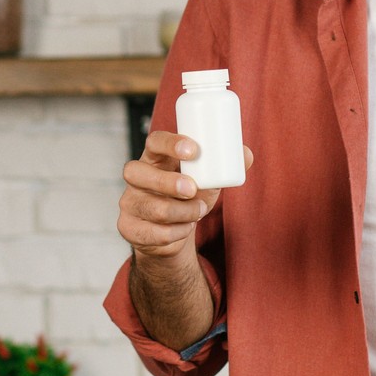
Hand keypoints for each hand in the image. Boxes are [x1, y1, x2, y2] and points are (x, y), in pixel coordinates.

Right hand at [117, 131, 253, 260]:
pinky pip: (153, 233)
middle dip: (168, 182)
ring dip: (182, 212)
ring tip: (198, 211)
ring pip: (152, 208)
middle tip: (193, 189)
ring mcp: (129, 202)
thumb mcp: (207, 180)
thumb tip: (246, 154)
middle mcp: (136, 176)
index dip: (170, 143)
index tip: (193, 150)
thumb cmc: (189, 196)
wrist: (174, 232)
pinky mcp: (129, 227)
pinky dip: (176, 233)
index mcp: (155, 157)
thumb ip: (225, 166)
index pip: (154, 142)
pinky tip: (184, 228)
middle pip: (136, 172)